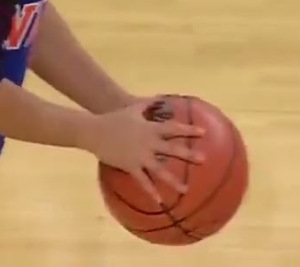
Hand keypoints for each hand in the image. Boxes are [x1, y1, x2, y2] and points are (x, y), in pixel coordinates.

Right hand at [82, 98, 204, 203]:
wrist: (95, 131)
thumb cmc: (115, 118)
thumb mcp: (134, 109)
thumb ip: (149, 104)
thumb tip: (161, 98)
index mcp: (150, 128)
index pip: (173, 128)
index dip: (188, 130)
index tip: (203, 133)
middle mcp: (148, 143)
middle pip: (171, 149)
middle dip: (188, 154)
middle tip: (204, 159)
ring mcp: (139, 156)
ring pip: (159, 170)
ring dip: (173, 180)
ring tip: (186, 189)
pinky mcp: (130, 166)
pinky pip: (142, 181)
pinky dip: (151, 191)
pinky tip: (160, 201)